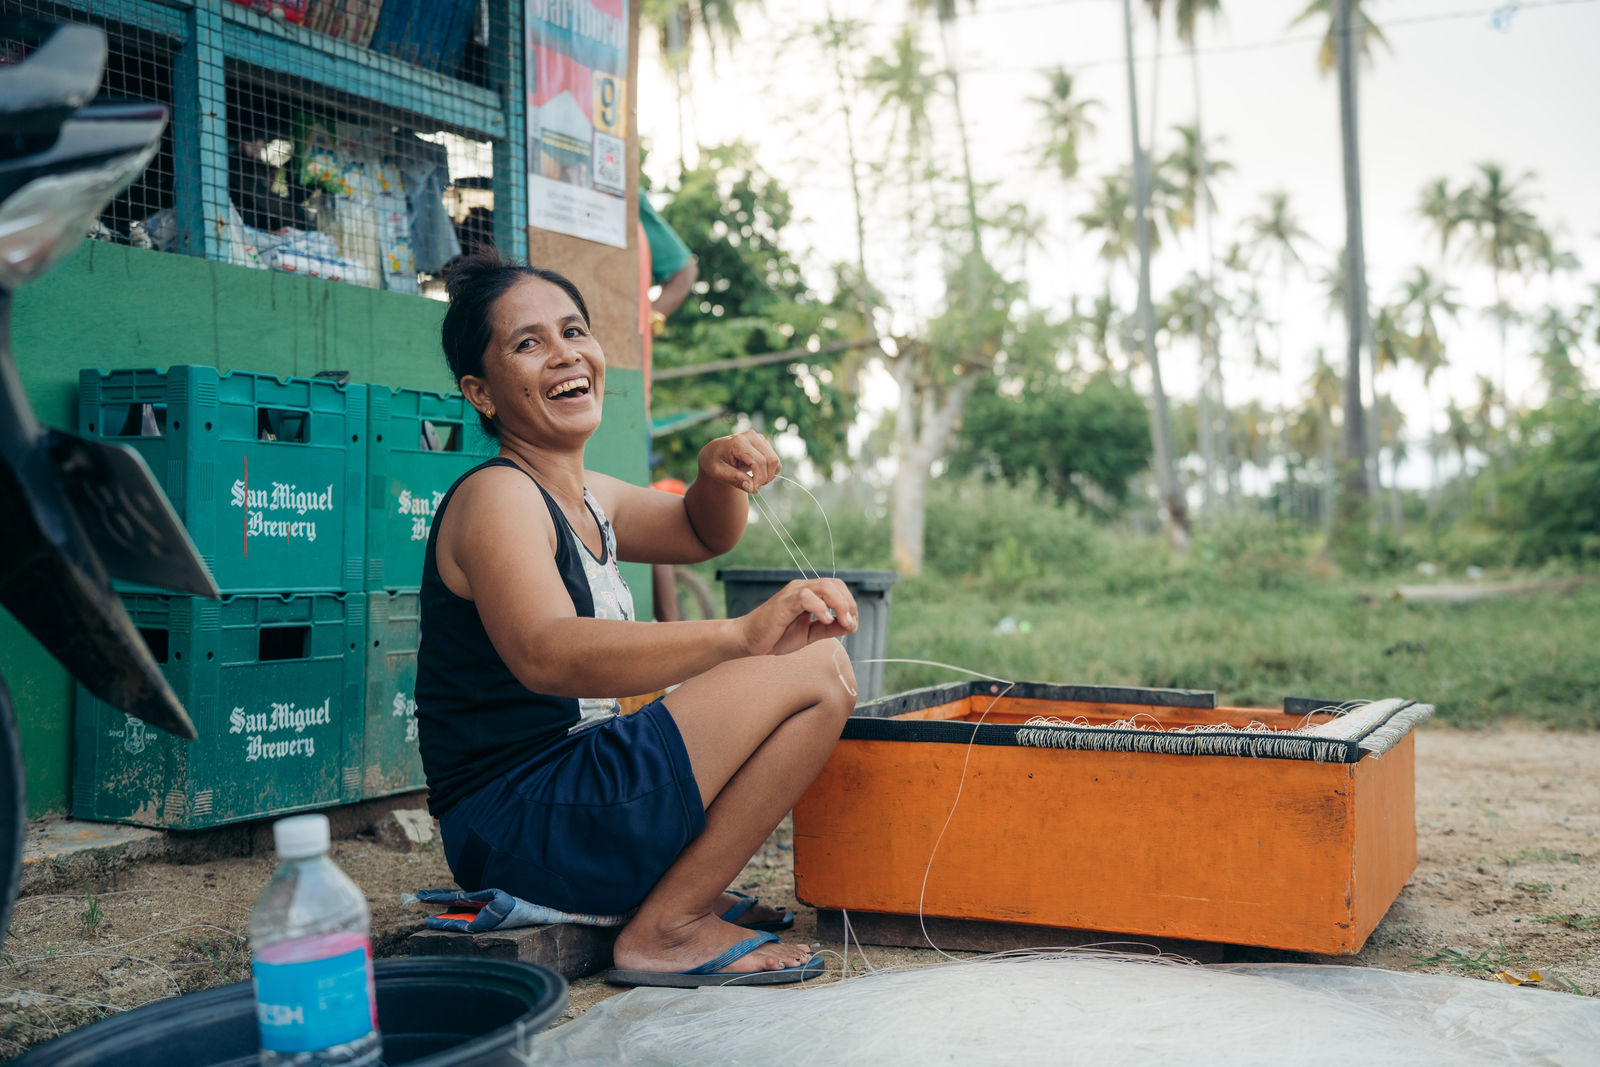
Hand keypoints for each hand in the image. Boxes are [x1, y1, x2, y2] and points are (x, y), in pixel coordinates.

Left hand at [698, 430, 780, 493]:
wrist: (713, 453)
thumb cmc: (713, 462)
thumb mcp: (717, 472)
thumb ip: (734, 479)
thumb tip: (751, 487)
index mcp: (738, 441)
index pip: (759, 461)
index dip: (759, 478)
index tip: (753, 490)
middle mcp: (751, 436)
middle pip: (770, 460)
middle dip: (765, 478)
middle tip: (753, 488)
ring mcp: (759, 438)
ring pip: (775, 460)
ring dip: (768, 476)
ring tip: (753, 481)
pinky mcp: (763, 443)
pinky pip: (774, 460)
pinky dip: (769, 472)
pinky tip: (757, 475)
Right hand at [738, 579, 858, 656]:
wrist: (747, 640)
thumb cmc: (775, 636)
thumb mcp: (809, 634)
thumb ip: (828, 629)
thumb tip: (851, 626)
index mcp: (809, 594)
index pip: (838, 589)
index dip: (850, 605)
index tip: (852, 625)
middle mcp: (802, 589)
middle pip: (835, 584)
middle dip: (849, 604)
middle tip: (850, 624)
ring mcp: (793, 593)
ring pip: (824, 586)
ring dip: (840, 604)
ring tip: (843, 622)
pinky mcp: (784, 602)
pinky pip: (806, 597)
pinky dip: (820, 607)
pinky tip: (824, 620)